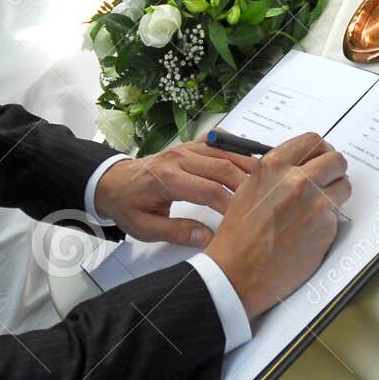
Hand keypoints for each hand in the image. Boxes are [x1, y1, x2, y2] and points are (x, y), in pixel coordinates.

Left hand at [93, 139, 256, 244]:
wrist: (113, 181)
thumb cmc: (128, 205)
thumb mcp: (144, 228)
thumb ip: (176, 232)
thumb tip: (208, 238)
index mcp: (166, 179)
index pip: (208, 190)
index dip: (230, 206)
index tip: (244, 221)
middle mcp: (179, 158)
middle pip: (223, 167)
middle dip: (246, 187)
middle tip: (263, 203)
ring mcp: (186, 148)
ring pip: (226, 152)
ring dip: (247, 168)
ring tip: (265, 185)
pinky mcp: (191, 144)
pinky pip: (220, 142)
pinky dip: (237, 151)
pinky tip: (250, 165)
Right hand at [205, 132, 349, 318]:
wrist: (238, 272)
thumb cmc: (238, 234)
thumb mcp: (249, 188)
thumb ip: (277, 172)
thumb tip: (301, 164)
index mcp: (274, 165)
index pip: (313, 141)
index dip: (321, 150)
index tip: (321, 157)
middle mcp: (297, 180)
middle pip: (336, 159)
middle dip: (335, 169)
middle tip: (328, 179)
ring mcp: (315, 203)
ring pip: (344, 186)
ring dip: (336, 194)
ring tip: (317, 208)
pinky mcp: (327, 227)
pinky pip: (338, 214)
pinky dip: (328, 220)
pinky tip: (308, 231)